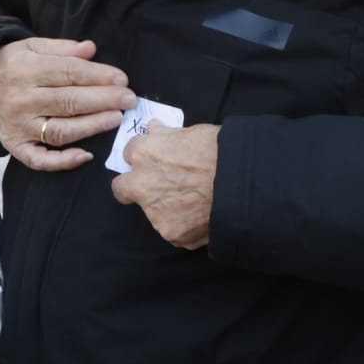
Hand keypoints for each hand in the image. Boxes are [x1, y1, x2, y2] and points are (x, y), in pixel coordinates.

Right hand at [0, 38, 136, 171]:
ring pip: (59, 130)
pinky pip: (39, 160)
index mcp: (26, 70)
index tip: (122, 79)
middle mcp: (21, 99)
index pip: (68, 73)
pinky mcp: (15, 146)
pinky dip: (62, 162)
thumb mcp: (32, 46)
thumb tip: (91, 49)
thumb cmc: (13, 64)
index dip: (98, 76)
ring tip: (115, 119)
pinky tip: (86, 156)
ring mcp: (18, 126)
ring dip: (91, 127)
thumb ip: (62, 49)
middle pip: (68, 101)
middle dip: (103, 100)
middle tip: (128, 99)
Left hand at [110, 121, 219, 249]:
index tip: (156, 160)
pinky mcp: (171, 234)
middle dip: (133, 186)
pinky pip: (172, 228)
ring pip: (150, 210)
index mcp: (143, 153)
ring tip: (193, 200)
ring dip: (163, 206)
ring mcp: (155, 213)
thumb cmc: (220, 151)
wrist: (242, 184)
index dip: (144, 157)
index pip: (128, 154)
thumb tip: (154, 129)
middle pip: (121, 188)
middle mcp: (141, 184)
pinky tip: (201, 214)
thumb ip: (166, 135)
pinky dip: (183, 224)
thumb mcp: (192, 132)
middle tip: (156, 185)